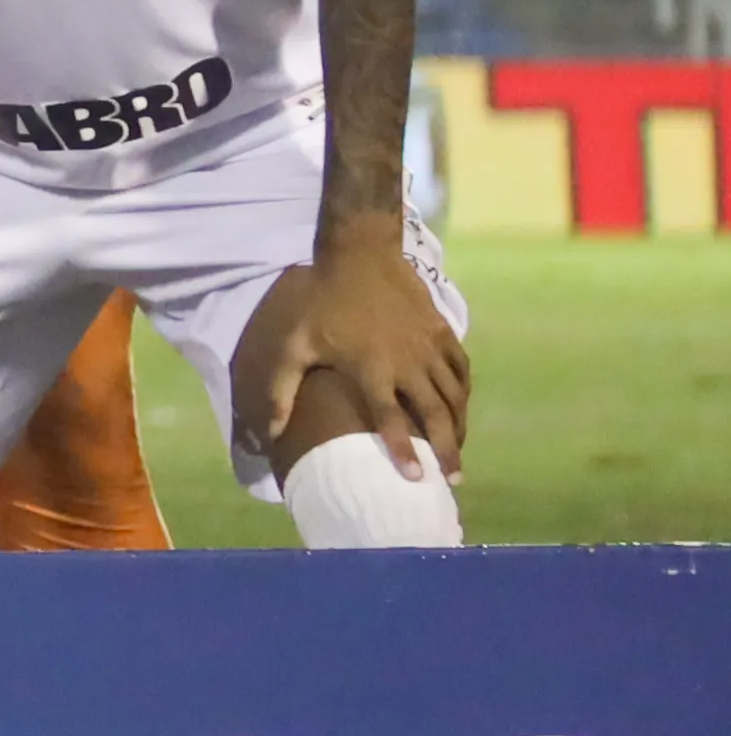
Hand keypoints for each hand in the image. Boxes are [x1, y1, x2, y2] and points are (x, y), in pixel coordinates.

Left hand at [267, 214, 473, 477]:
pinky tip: (462, 408)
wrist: (361, 256)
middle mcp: (407, 365)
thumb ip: (281, 390)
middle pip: (436, 416)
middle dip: (447, 451)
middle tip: (452, 480)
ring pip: (455, 397)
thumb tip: (270, 433)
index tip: (416, 479)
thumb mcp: (295, 345)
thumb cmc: (323, 303)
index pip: (391, 422)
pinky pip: (462, 370)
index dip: (404, 452)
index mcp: (372, 372)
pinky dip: (465, 393)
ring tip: (459, 452)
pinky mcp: (443, 333)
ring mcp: (429, 349)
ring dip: (460, 427)